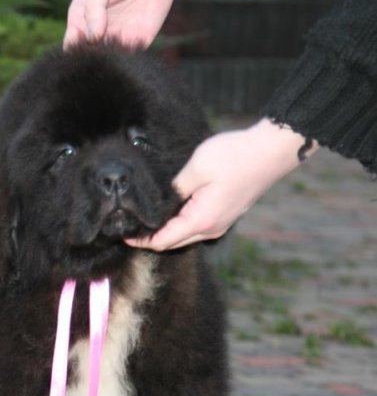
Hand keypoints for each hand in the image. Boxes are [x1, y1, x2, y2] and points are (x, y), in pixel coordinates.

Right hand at [64, 0, 211, 47]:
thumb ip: (94, 6)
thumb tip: (92, 37)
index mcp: (81, 18)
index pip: (72, 44)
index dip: (74, 53)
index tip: (83, 47)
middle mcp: (98, 32)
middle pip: (91, 57)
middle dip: (95, 58)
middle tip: (103, 42)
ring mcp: (118, 37)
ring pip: (111, 59)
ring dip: (113, 57)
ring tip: (120, 35)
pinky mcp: (138, 40)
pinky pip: (133, 55)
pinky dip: (132, 53)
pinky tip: (135, 36)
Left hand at [125, 119, 317, 250]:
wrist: (272, 151)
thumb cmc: (235, 157)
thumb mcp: (196, 168)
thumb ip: (173, 188)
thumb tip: (158, 201)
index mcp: (200, 221)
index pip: (162, 242)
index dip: (140, 240)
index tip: (123, 234)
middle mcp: (211, 229)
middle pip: (172, 244)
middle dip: (149, 239)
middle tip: (130, 227)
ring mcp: (220, 224)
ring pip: (185, 237)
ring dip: (165, 233)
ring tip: (146, 220)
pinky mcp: (226, 216)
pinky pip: (197, 228)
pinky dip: (180, 225)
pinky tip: (171, 212)